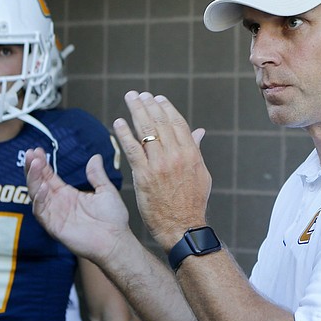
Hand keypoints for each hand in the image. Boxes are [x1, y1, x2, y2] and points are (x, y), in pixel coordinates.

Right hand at [25, 148, 133, 266]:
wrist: (116, 241)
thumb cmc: (113, 220)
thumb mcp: (106, 191)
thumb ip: (97, 175)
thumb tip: (94, 157)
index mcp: (68, 195)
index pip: (49, 177)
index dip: (42, 164)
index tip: (37, 151)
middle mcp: (58, 204)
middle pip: (39, 183)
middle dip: (33, 169)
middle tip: (30, 154)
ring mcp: (55, 215)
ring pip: (36, 195)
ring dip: (33, 180)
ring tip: (34, 165)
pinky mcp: (54, 227)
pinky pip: (41, 213)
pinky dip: (39, 199)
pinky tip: (42, 187)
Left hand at [114, 91, 207, 249]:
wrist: (182, 226)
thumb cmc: (192, 202)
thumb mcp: (201, 174)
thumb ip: (196, 150)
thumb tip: (198, 131)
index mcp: (191, 153)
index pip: (177, 122)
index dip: (166, 107)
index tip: (157, 98)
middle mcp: (176, 155)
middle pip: (160, 122)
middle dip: (148, 105)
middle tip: (138, 94)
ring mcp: (159, 164)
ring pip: (146, 131)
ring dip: (136, 112)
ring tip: (129, 99)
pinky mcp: (144, 175)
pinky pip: (132, 149)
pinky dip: (124, 133)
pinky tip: (118, 123)